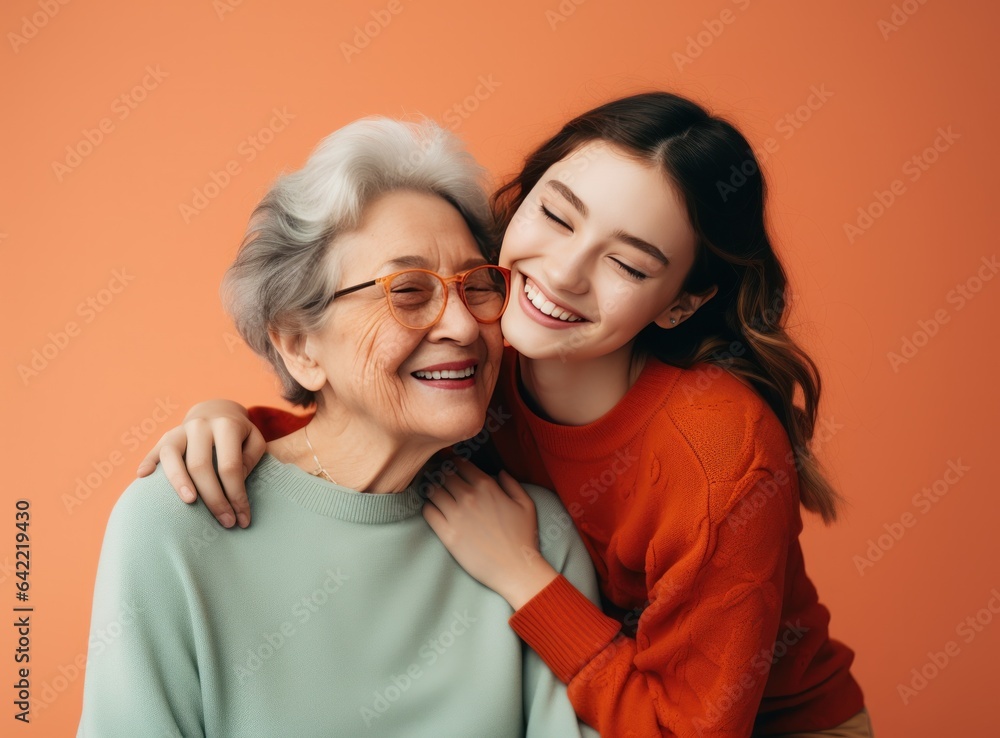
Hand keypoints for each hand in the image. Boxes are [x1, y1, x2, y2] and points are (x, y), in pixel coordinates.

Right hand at [135, 400, 263, 527]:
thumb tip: (236, 481)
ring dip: (178, 481)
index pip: (230, 466)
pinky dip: (147, 463)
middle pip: (201, 466)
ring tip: (190, 502)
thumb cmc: (239, 435)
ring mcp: (179, 430)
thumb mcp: (254, 441)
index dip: (237, 495)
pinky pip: (153, 451)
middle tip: (225, 522)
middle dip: (214, 498)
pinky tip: (143, 476)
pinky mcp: (164, 437)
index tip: (243, 519)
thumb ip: (250, 459)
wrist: (216, 411)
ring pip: (172, 456)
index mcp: (226, 425)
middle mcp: (200, 426)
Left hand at [423, 459, 557, 609]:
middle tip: (438, 476)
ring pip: (432, 490)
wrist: (516, 568)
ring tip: (434, 492)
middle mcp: (469, 497)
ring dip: (431, 488)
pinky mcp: (447, 534)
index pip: (460, 463)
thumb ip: (512, 483)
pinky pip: (428, 512)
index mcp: (487, 486)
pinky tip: (434, 510)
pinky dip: (428, 507)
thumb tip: (500, 472)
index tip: (450, 463)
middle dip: (439, 472)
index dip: (452, 461)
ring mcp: (456, 515)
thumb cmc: (523, 537)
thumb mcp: (526, 504)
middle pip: (443, 474)